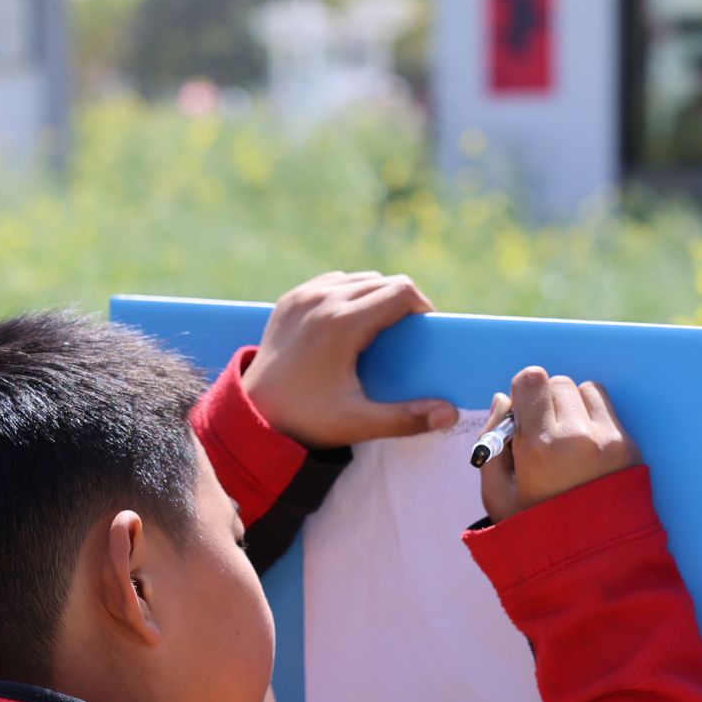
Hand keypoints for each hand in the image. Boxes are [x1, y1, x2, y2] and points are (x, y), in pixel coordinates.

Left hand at [241, 271, 457, 448]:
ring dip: (375, 296)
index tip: (424, 330)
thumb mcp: (358, 422)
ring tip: (379, 328)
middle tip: (404, 335)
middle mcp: (322, 299)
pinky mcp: (290, 300)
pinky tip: (350, 321)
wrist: (251, 413)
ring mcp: (303, 296)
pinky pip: (332, 282)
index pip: (400, 291)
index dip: (421, 307)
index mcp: (342, 323)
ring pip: (357, 278)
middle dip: (401, 302)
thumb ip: (406, 418)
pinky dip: (348, 294)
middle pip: (382, 281)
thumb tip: (449, 413)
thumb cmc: (305, 419)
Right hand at [477, 367, 640, 524]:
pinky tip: (585, 450)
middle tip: (542, 435)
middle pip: (558, 383)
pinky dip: (594, 419)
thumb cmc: (536, 532)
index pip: (532, 379)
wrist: (590, 565)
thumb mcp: (497, 495)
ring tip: (566, 441)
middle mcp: (578, 436)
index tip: (522, 416)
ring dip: (572, 406)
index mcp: (540, 446)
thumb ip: (492, 442)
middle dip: (546, 402)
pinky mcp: (630, 447)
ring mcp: (609, 440)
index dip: (522, 393)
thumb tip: (503, 401)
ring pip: (586, 390)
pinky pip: (608, 410)